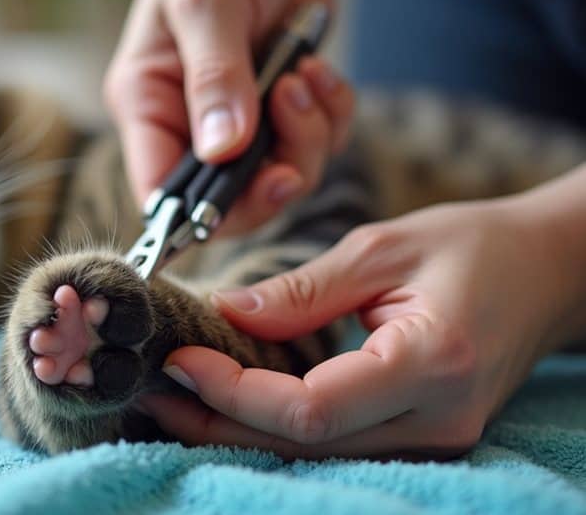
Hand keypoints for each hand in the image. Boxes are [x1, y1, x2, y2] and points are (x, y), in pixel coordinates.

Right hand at [105, 0, 353, 233]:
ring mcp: (241, 122)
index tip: (246, 196)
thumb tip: (223, 152)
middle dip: (271, 177)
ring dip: (308, 137)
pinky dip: (332, 115)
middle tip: (292, 132)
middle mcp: (190, 125)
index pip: (160, 192)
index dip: (197, 215)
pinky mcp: (284, 111)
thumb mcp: (208, 2)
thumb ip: (215, 77)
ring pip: (282, 178)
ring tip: (303, 76)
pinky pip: (320, 144)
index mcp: (148, 104)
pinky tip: (319, 69)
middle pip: (229, 203)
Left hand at [139, 195, 585, 458]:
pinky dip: (278, 427)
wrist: (548, 273)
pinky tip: (233, 403)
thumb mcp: (383, 247)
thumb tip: (225, 312)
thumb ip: (301, 291)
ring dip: (241, 431)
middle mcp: (437, 421)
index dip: (234, 393)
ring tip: (177, 399)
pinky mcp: (423, 438)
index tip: (180, 357)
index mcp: (431, 364)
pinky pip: (337, 444)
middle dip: (219, 423)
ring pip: (317, 455)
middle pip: (304, 445)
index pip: (311, 410)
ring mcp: (435, 440)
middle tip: (155, 393)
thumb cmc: (474, 246)